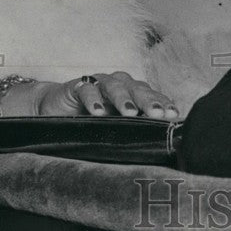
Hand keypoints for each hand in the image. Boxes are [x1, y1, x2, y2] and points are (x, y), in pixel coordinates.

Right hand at [5, 72, 179, 118]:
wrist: (56, 107)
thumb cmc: (91, 119)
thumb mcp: (115, 127)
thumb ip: (133, 130)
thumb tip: (158, 147)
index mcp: (133, 92)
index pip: (152, 96)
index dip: (163, 104)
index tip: (173, 116)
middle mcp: (120, 84)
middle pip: (138, 89)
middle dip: (149, 101)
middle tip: (157, 114)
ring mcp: (99, 82)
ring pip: (115, 86)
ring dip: (124, 99)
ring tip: (130, 113)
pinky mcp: (78, 85)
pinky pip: (87, 89)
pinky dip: (93, 99)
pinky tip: (97, 111)